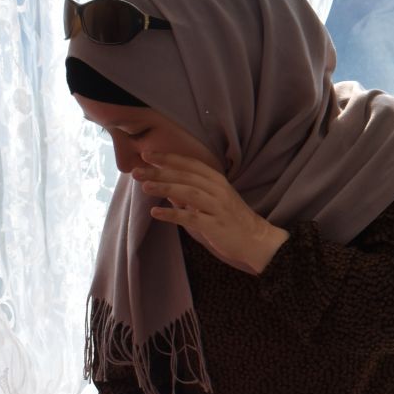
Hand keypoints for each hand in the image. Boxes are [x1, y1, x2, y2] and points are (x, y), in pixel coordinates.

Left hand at [132, 153, 288, 275]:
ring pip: (188, 193)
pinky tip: (155, 213)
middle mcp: (217, 189)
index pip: (190, 164)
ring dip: (165, 188)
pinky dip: (172, 214)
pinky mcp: (215, 225)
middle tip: (137, 171)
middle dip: (160, 172)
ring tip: (144, 187)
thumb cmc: (232, 219)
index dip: (168, 158)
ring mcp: (217, 207)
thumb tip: (166, 189)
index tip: (147, 154)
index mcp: (217, 180)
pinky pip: (190, 218)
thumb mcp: (214, 200)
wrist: (256, 239)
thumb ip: (191, 193)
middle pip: (185, 176)